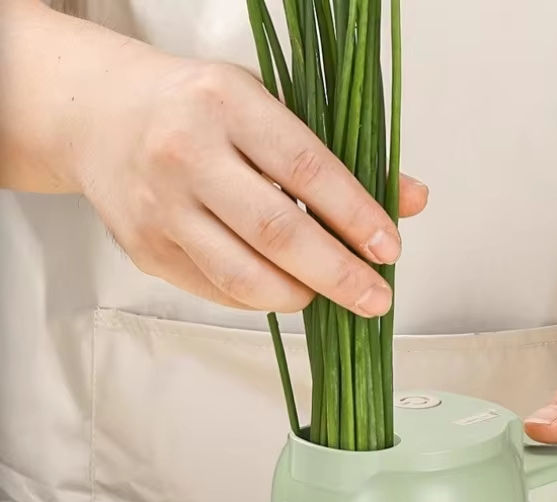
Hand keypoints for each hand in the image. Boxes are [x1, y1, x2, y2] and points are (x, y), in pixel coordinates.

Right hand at [74, 52, 427, 311]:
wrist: (100, 117)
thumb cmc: (196, 109)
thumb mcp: (268, 106)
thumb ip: (341, 156)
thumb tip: (411, 200)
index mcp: (226, 103)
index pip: (308, 168)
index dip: (356, 216)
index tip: (390, 249)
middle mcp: (187, 155)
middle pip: (277, 233)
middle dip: (338, 275)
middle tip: (376, 298)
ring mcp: (161, 209)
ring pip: (244, 276)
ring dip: (300, 296)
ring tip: (329, 296)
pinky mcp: (147, 251)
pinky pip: (219, 291)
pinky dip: (262, 298)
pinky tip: (285, 288)